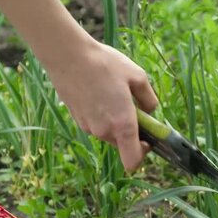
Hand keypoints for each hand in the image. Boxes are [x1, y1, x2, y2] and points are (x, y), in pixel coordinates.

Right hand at [0, 0, 158, 171]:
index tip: (148, 138)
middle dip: (132, 131)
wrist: (67, 55)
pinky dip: (102, 115)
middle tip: (133, 106)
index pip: (133, 161)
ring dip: (116, 122)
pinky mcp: (77, 119)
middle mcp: (104, 131)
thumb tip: (150, 111)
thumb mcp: (138, 77)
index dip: (143, 154)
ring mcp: (88, 127)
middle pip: (123, 144)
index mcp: (122, 124)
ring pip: (109, 133)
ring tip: (114, 94)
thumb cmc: (105, 65)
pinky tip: (100, 92)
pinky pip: (97, 124)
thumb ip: (149, 100)